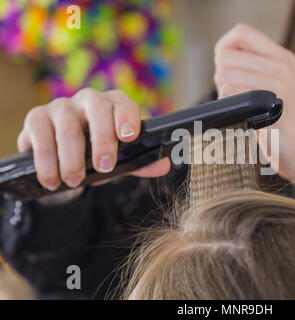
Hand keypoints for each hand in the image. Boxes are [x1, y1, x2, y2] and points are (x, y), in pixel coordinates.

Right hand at [18, 88, 170, 196]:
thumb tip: (164, 165)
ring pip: (67, 126)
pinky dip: (46, 161)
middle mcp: (89, 100)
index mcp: (114, 105)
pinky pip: (39, 135)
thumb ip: (141, 163)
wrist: (64, 158)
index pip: (124, 103)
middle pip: (97, 108)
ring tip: (74, 181)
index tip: (128, 137)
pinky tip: (51, 180)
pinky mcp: (36, 118)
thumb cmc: (98, 154)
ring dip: (72, 158)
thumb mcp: (121, 159)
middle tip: (104, 167)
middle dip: (102, 139)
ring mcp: (61, 107)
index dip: (127, 117)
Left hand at [214, 24, 294, 211]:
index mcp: (283, 59)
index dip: (224, 49)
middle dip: (221, 76)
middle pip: (225, 55)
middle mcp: (281, 66)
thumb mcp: (283, 90)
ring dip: (225, 96)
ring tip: (244, 112)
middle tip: (235, 98)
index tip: (225, 70)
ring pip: (224, 75)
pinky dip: (230, 110)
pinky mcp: (270, 106)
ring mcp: (277, 85)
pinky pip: (231, 96)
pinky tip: (246, 121)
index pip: (240, 33)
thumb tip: (224, 67)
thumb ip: (260, 74)